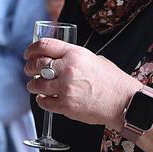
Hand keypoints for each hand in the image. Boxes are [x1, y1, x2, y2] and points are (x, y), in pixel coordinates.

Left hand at [24, 38, 139, 129]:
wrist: (124, 101)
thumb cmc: (111, 80)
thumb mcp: (93, 58)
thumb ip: (73, 57)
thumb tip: (56, 58)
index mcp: (74, 53)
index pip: (44, 45)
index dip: (31, 49)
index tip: (28, 54)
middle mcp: (67, 69)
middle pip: (36, 65)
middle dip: (29, 67)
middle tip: (29, 70)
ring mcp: (65, 88)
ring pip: (37, 85)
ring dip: (33, 85)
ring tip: (34, 85)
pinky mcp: (65, 106)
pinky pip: (44, 102)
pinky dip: (41, 100)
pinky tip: (43, 98)